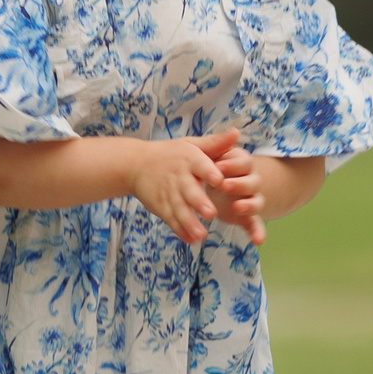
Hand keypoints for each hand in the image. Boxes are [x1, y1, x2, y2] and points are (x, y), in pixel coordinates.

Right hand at [129, 129, 241, 246]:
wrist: (135, 164)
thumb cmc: (171, 154)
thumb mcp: (191, 144)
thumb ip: (215, 143)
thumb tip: (237, 133)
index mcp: (189, 159)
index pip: (200, 165)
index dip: (209, 172)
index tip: (219, 180)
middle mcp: (179, 177)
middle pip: (189, 191)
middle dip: (199, 203)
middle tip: (211, 213)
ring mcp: (168, 193)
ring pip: (179, 209)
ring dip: (189, 223)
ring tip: (201, 235)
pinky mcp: (161, 206)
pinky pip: (171, 219)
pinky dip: (179, 230)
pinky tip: (190, 240)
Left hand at [210, 140, 267, 246]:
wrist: (210, 185)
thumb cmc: (209, 167)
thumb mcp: (209, 154)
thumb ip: (219, 145)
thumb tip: (234, 131)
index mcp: (240, 164)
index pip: (243, 161)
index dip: (233, 164)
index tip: (219, 166)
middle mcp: (249, 180)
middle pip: (252, 181)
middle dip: (239, 184)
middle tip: (224, 186)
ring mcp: (250, 199)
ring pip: (256, 201)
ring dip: (250, 205)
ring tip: (238, 208)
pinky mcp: (247, 217)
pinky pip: (255, 225)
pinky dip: (258, 233)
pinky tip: (258, 242)